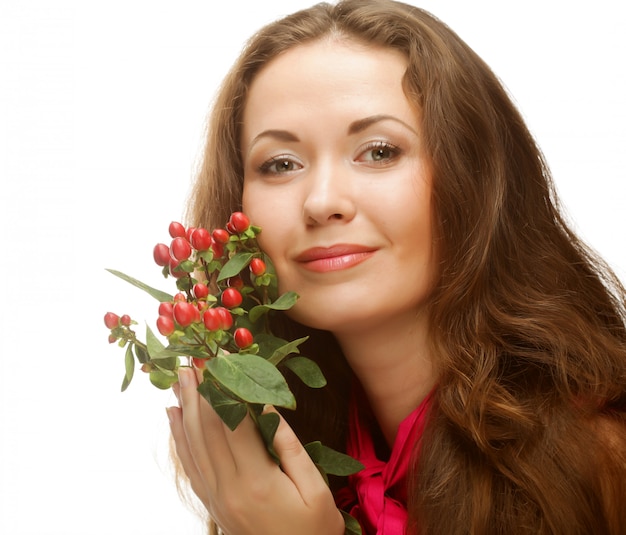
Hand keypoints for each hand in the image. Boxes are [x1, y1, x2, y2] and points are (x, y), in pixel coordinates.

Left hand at [167, 367, 344, 534]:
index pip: (234, 422)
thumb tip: (267, 406)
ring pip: (193, 444)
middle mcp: (228, 487)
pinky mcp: (212, 504)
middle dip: (198, 391)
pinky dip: (179, 438)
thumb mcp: (315, 489)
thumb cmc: (314, 531)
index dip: (225, 387)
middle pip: (207, 429)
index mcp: (257, 480)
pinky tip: (174, 418)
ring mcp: (216, 497)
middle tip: (190, 359)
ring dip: (185, 408)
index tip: (220, 359)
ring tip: (179, 379)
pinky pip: (190, 466)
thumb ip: (289, 446)